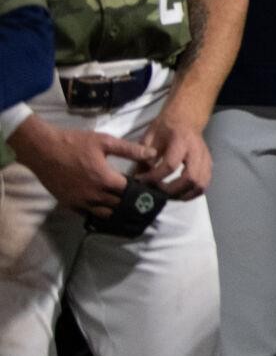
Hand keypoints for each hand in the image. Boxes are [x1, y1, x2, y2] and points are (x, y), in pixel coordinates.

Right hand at [9, 119, 157, 215]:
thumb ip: (130, 150)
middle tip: (138, 198)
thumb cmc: (74, 143)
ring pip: (104, 214)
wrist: (42, 149)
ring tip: (123, 204)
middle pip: (119, 205)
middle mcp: (94, 195)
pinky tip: (104, 208)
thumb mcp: (105, 141)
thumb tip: (153, 154)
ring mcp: (80, 202)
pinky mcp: (68, 204)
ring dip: (115, 210)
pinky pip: (87, 214)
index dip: (139, 190)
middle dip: (129, 202)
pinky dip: (97, 213)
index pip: (130, 192)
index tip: (146, 188)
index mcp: (106, 179)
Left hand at [139, 106, 212, 198]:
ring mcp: (205, 158)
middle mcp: (197, 150)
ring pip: (200, 184)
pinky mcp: (209, 165)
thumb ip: (144, 156)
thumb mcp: (150, 136)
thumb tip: (139, 177)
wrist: (186, 118)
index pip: (170, 165)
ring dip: (184, 195)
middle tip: (157, 192)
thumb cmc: (166, 127)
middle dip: (172, 190)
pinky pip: (204, 184)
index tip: (141, 180)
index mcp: (181, 140)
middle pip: (190, 178)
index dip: (155, 177)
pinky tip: (180, 194)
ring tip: (168, 196)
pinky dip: (192, 193)